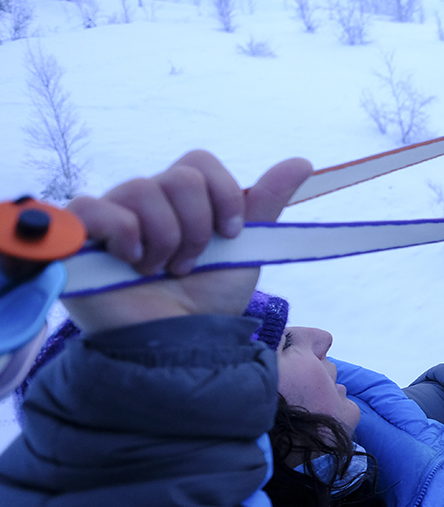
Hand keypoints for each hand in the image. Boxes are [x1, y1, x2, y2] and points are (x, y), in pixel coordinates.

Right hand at [62, 151, 312, 333]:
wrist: (179, 344)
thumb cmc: (206, 301)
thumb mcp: (244, 250)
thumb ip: (266, 204)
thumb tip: (302, 163)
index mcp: (181, 200)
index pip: (199, 163)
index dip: (223, 194)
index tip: (231, 234)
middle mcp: (143, 201)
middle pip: (179, 177)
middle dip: (198, 227)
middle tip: (189, 265)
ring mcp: (109, 216)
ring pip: (142, 190)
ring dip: (166, 239)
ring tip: (160, 271)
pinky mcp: (77, 238)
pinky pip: (94, 207)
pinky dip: (123, 234)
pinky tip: (131, 263)